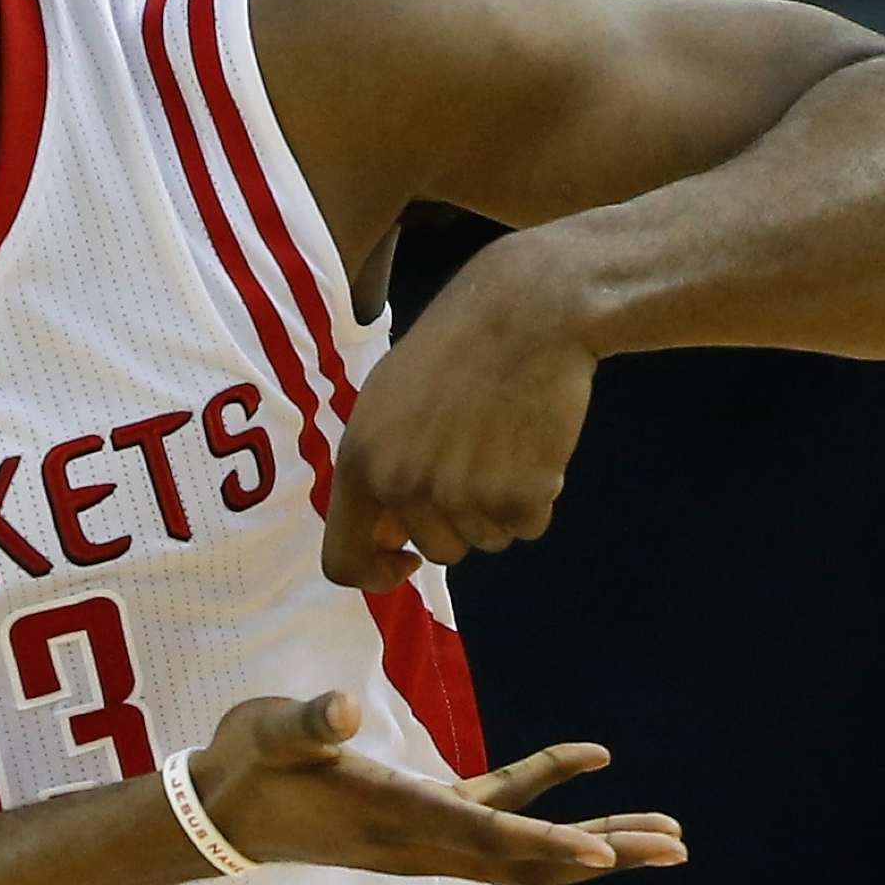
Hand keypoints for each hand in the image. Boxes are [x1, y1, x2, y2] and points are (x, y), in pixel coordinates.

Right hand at [187, 692, 683, 884]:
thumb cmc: (246, 765)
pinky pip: (504, 809)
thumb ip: (305, 722)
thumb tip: (342, 709)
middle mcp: (424, 839)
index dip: (547, 844)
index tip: (606, 855)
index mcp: (395, 817)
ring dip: (598, 840)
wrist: (221, 809)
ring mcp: (430, 832)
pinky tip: (595, 758)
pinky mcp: (428, 814)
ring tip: (668, 833)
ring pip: (530, 848)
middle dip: (604, 855)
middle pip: (531, 862)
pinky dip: (550, 787)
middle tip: (676, 846)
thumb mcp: (268, 733)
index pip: (484, 837)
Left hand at [324, 234, 595, 585]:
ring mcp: (458, 494)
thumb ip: (380, 469)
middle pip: (437, 553)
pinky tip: (534, 446)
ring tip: (506, 442)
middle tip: (481, 459)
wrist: (526, 310)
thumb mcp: (388, 403)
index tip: (407, 559)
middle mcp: (401, 486)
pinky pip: (528, 527)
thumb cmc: (457, 350)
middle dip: (461, 521)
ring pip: (486, 542)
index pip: (346, 562)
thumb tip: (387, 536)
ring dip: (502, 507)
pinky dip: (538, 498)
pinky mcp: (516, 495)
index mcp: (359, 463)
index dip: (379, 574)